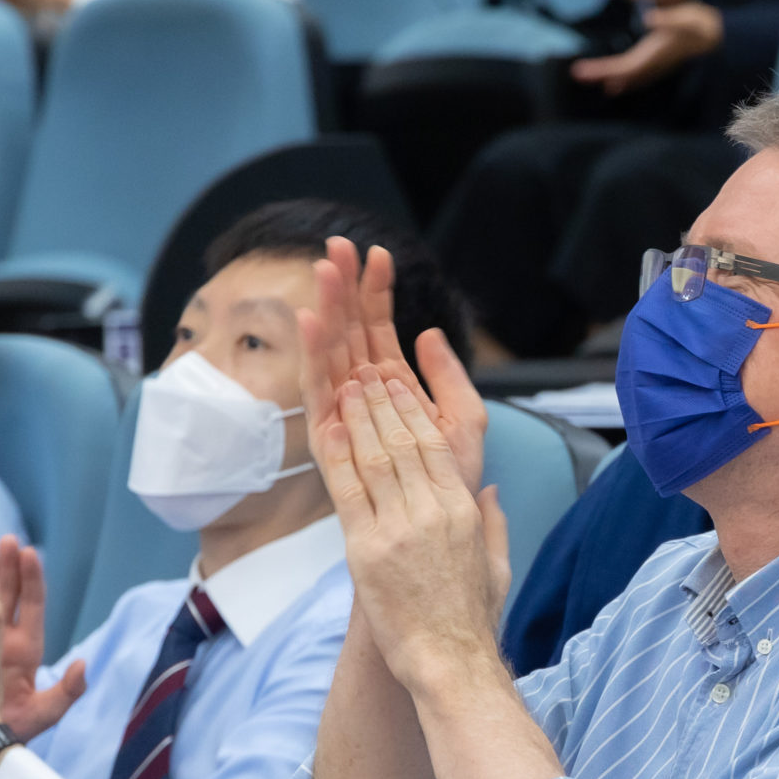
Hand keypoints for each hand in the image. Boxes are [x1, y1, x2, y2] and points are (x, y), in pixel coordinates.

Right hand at [0, 537, 85, 743]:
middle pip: (9, 594)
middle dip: (9, 566)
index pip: (32, 607)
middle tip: (7, 539)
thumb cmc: (10, 733)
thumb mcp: (44, 714)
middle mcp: (4, 639)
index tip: (30, 553)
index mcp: (28, 650)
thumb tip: (83, 665)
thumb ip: (66, 692)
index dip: (32, 580)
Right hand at [298, 237, 489, 490]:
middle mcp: (362, 395)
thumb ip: (451, 378)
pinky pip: (319, 390)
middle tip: (337, 246)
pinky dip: (314, 355)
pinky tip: (312, 321)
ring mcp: (343, 414)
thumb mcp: (466, 423)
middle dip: (344, 288)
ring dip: (326, 310)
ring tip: (324, 271)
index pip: (379, 328)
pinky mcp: (329, 439)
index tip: (379, 253)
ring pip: (331, 352)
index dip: (377, 291)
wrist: (440, 531)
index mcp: (392, 386)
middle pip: (348, 331)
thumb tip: (428, 333)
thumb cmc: (451, 483)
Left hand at [311, 370, 510, 700]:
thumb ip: (494, 523)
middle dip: (382, 401)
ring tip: (345, 386)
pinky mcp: (367, 551)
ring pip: (376, 457)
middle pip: (403, 441)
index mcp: (463, 511)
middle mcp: (432, 512)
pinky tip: (331, 428)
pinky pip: (349, 492)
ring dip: (359, 417)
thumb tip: (490, 492)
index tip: (397, 384)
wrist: (449, 661)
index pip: (435, 445)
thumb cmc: (471, 621)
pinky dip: (339, 456)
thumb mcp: (497, 565)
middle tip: (364, 371)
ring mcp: (399, 529)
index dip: (413, 410)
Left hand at [570, 1, 722, 95]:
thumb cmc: (701, 25)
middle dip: (600, 73)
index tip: (584, 69)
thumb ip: (668, 19)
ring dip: (611, 77)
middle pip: (622, 73)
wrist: (718, 37)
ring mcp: (657, 64)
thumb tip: (648, 18)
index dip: (603, 69)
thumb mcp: (685, 18)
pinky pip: (638, 74)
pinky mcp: (661, 61)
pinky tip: (617, 84)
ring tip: (592, 80)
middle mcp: (653, 64)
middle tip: (577, 74)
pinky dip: (625, 78)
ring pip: (629, 76)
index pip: (623, 66)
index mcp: (654, 55)